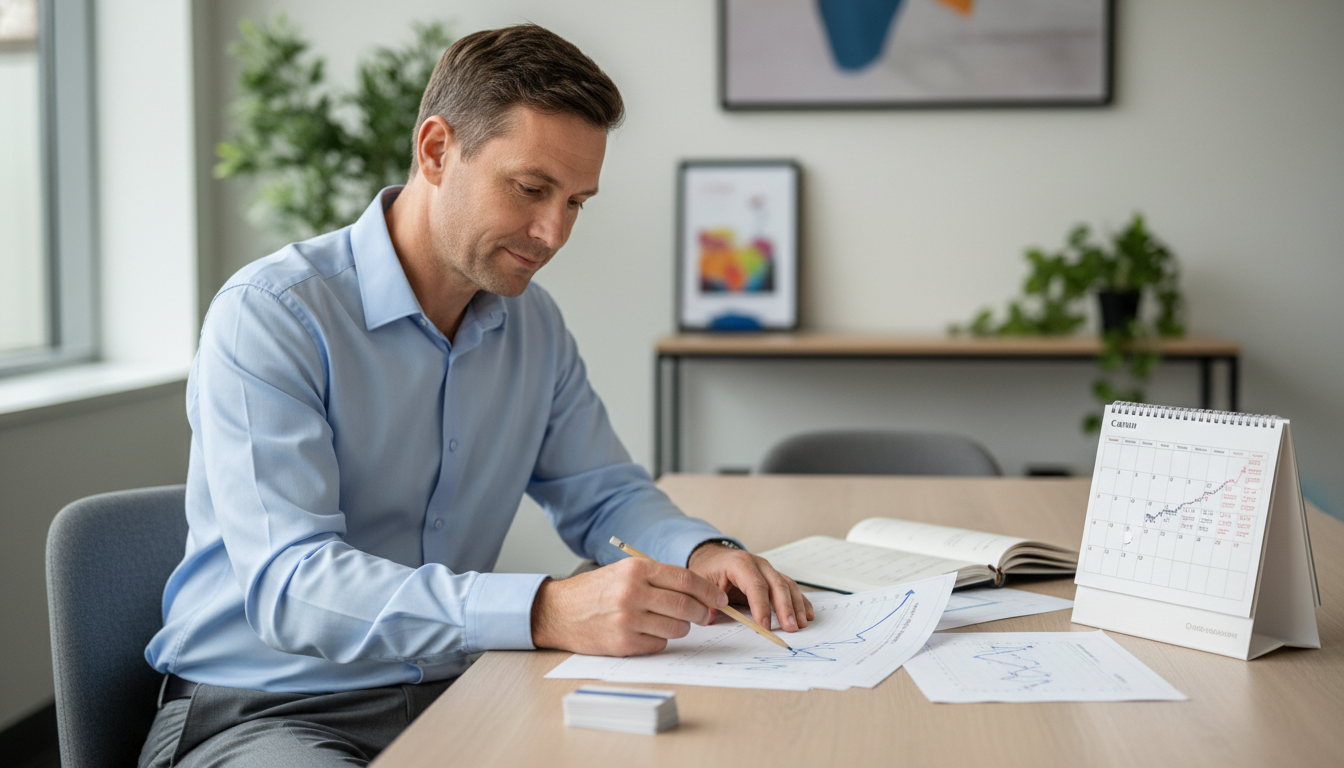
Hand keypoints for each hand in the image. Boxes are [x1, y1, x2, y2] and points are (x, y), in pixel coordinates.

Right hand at [530, 557, 728, 655]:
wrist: (558, 611)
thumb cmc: (595, 591)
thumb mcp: (624, 572)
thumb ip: (657, 578)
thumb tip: (698, 593)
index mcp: (636, 570)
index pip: (685, 580)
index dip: (708, 591)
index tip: (719, 598)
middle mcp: (632, 593)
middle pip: (685, 606)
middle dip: (702, 613)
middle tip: (705, 616)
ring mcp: (627, 620)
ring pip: (676, 629)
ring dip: (681, 628)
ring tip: (672, 624)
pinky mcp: (622, 643)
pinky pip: (659, 645)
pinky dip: (660, 641)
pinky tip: (648, 633)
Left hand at [687, 544, 813, 632]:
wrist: (713, 556)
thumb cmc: (708, 570)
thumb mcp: (701, 582)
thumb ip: (707, 599)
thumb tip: (711, 616)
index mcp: (739, 563)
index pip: (755, 585)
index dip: (761, 606)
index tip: (764, 626)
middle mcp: (758, 564)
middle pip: (777, 585)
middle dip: (785, 608)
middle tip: (790, 627)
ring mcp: (768, 569)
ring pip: (787, 585)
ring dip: (796, 605)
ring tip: (801, 624)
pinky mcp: (773, 577)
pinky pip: (790, 587)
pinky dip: (800, 600)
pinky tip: (807, 614)